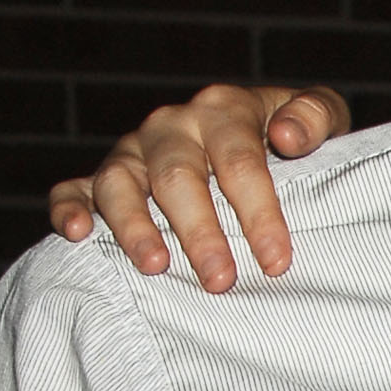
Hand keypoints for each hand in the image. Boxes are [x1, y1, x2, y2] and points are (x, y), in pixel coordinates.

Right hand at [48, 84, 351, 293]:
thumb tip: (288, 137)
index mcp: (223, 110)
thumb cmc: (293, 142)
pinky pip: (74, 189)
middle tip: (220, 280)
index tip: (275, 261)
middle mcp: (172, 127)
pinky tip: (77, 234)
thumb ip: (316, 117)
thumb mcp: (321, 120)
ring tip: (156, 267)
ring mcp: (133, 153)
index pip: (238, 160)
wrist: (254, 140)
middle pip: (178, 176)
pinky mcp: (101, 179)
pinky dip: (69, 208)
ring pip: (121, 183)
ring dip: (135, 226)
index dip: (257, 211)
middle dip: (199, 230)